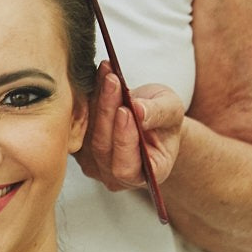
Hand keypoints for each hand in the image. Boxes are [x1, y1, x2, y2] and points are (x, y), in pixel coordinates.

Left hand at [78, 61, 183, 195]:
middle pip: (102, 147)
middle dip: (107, 111)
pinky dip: (87, 101)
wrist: (147, 118)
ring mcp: (93, 165)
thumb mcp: (172, 111)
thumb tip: (138, 110)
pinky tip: (95, 78)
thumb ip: (159, 113)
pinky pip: (78, 126)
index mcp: (146, 175)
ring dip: (96, 101)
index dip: (124, 139)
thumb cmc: (164, 120)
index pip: (126, 166)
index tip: (125, 110)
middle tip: (112, 81)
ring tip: (106, 74)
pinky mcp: (78, 148)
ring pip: (87, 135)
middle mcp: (115, 177)